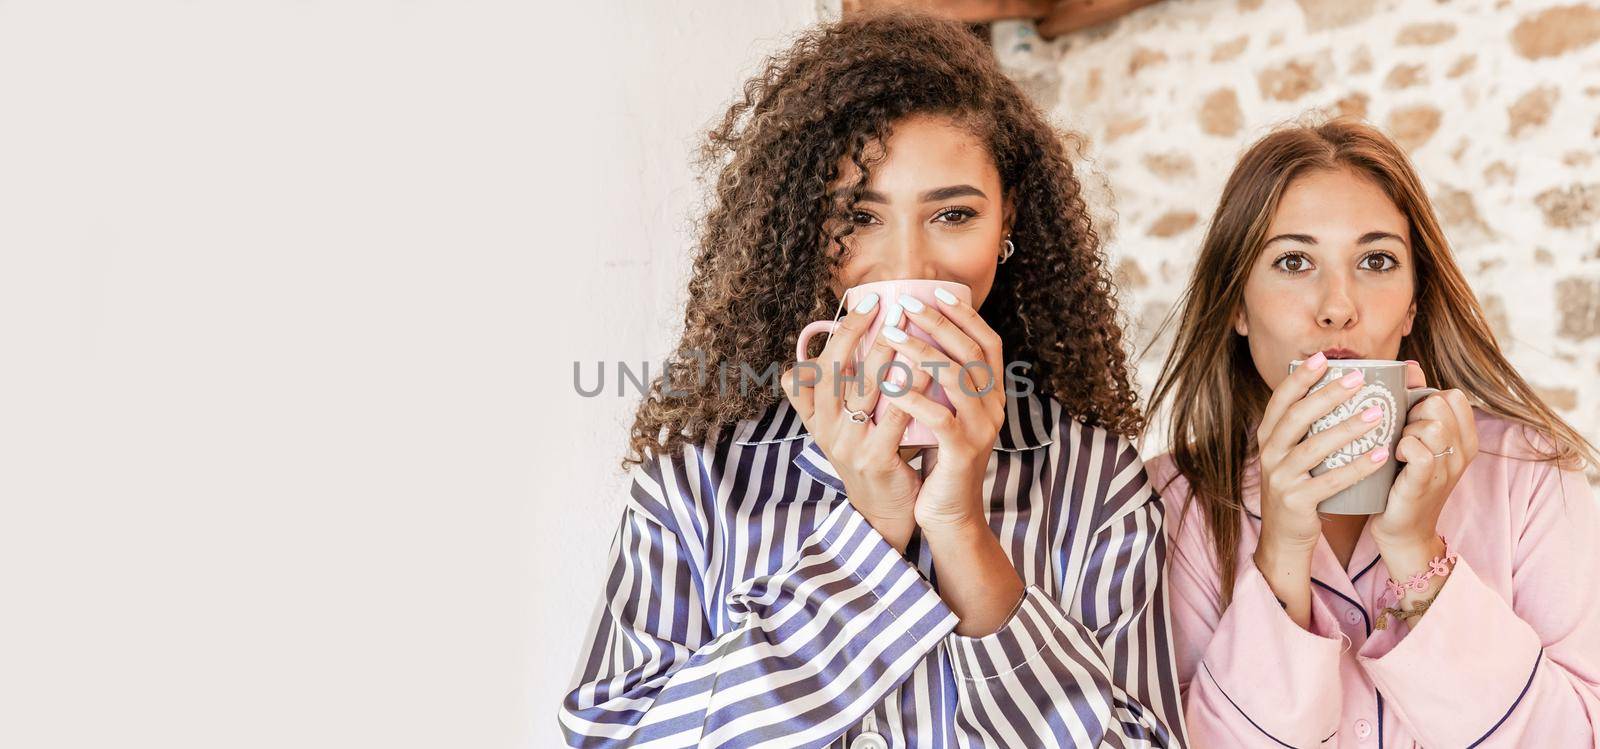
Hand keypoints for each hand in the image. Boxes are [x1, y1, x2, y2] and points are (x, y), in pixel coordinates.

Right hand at [781, 293, 922, 549]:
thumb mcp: (843, 424)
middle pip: (836, 368)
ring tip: (909, 327)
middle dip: (861, 331)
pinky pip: (895, 416)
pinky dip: (912, 388)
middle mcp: (825, 428)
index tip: (868, 302)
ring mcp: (848, 444)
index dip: (841, 331)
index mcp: (814, 416)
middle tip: (890, 305)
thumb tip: (847, 334)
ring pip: (864, 388)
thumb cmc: (870, 455)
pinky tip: (929, 368)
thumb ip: (839, 388)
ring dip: (888, 353)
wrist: (884, 511)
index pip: (818, 362)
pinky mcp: (874, 459)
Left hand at [872, 292, 1006, 534]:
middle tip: (905, 304)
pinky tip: (891, 384)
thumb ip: (938, 383)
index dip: (965, 314)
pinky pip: (940, 418)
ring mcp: (982, 429)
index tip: (936, 293)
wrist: (950, 512)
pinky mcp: (963, 451)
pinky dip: (914, 398)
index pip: (986, 342)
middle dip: (938, 323)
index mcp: (991, 394)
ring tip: (890, 335)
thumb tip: (908, 338)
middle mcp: (993, 407)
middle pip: (970, 352)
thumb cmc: (938, 459)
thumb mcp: (944, 414)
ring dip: (921, 352)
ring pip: (955, 378)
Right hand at [1254, 354, 1395, 556]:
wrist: (1284, 536)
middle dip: (1327, 395)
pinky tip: (1381, 454)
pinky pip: (1331, 481)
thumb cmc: (1299, 486)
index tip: (1322, 359)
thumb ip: (1308, 428)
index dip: (1299, 378)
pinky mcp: (1296, 501)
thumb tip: (1342, 390)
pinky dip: (1357, 467)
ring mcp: (1280, 477)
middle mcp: (1269, 453)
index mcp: (1268, 437)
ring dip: (1347, 428)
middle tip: (1358, 378)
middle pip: (1297, 417)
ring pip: (1314, 447)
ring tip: (1377, 414)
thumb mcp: (1292, 454)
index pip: (1280, 400)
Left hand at [1370, 362, 1477, 554]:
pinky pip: (1419, 450)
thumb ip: (1415, 402)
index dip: (1426, 399)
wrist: (1402, 530)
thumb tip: (1410, 366)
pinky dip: (1403, 448)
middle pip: (1439, 404)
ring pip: (1430, 424)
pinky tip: (1394, 458)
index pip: (1453, 396)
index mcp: (1465, 438)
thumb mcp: (1416, 438)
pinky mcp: (1425, 483)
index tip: (1410, 419)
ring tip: (1396, 449)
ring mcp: (1447, 468)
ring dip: (1405, 431)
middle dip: (1412, 413)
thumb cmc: (1402, 478)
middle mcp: (1463, 451)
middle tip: (1399, 435)